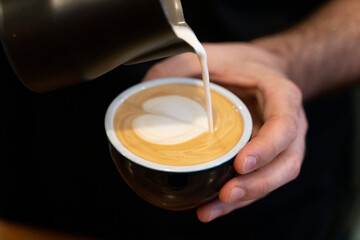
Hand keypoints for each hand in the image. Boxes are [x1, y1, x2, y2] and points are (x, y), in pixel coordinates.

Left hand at [142, 43, 307, 221]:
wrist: (263, 70)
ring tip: (211, 209)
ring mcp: (281, 145)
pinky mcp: (266, 158)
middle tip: (225, 195)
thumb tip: (147, 88)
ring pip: (273, 180)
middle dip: (256, 185)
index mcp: (281, 96)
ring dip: (244, 199)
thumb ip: (181, 65)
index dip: (267, 147)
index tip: (240, 163)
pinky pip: (258, 181)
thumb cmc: (241, 64)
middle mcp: (289, 125)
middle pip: (284, 164)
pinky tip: (212, 206)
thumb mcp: (214, 55)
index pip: (284, 124)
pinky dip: (238, 198)